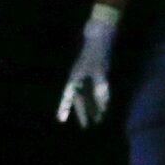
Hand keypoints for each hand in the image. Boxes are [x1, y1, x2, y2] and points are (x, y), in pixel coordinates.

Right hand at [56, 8, 117, 126]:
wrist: (100, 38)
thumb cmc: (97, 53)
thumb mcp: (99, 70)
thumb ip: (100, 87)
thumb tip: (103, 103)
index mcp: (75, 78)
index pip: (68, 96)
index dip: (64, 108)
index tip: (60, 120)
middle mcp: (78, 79)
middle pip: (79, 99)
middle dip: (83, 113)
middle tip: (86, 127)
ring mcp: (85, 77)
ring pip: (87, 96)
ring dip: (92, 107)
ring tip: (98, 120)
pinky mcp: (93, 75)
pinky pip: (94, 91)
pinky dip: (98, 99)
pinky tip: (104, 106)